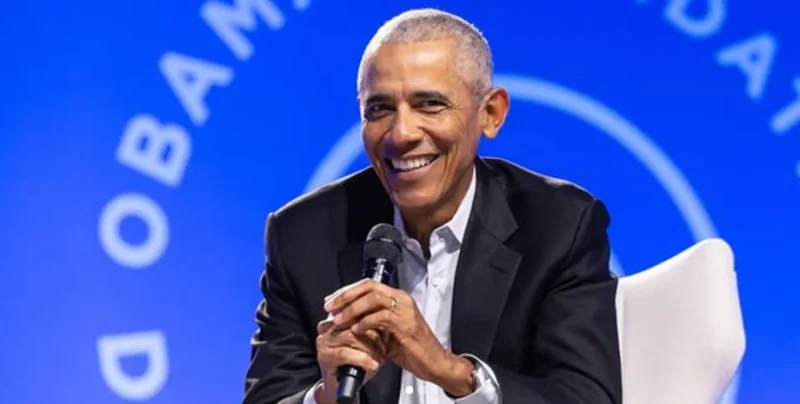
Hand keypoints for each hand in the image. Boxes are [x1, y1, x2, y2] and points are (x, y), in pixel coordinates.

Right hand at [314, 317, 385, 403]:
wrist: (343, 387)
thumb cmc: (357, 363)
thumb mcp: (368, 341)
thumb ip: (373, 327)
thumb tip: (387, 317)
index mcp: (337, 318)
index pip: (357, 311)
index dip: (374, 320)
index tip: (387, 330)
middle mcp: (327, 327)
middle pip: (355, 322)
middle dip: (374, 335)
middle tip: (384, 347)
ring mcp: (324, 341)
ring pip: (351, 336)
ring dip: (369, 348)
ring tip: (380, 357)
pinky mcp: (324, 356)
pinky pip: (345, 353)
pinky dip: (363, 359)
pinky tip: (373, 365)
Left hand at [324, 279, 475, 396]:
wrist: (434, 362)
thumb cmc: (412, 349)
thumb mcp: (388, 332)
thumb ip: (372, 322)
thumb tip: (347, 319)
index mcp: (398, 298)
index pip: (369, 285)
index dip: (347, 291)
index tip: (331, 301)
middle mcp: (402, 299)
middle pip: (369, 287)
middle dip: (346, 296)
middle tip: (329, 307)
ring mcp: (405, 310)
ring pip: (373, 299)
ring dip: (352, 309)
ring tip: (339, 320)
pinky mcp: (405, 325)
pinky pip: (380, 317)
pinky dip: (365, 323)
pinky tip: (355, 330)